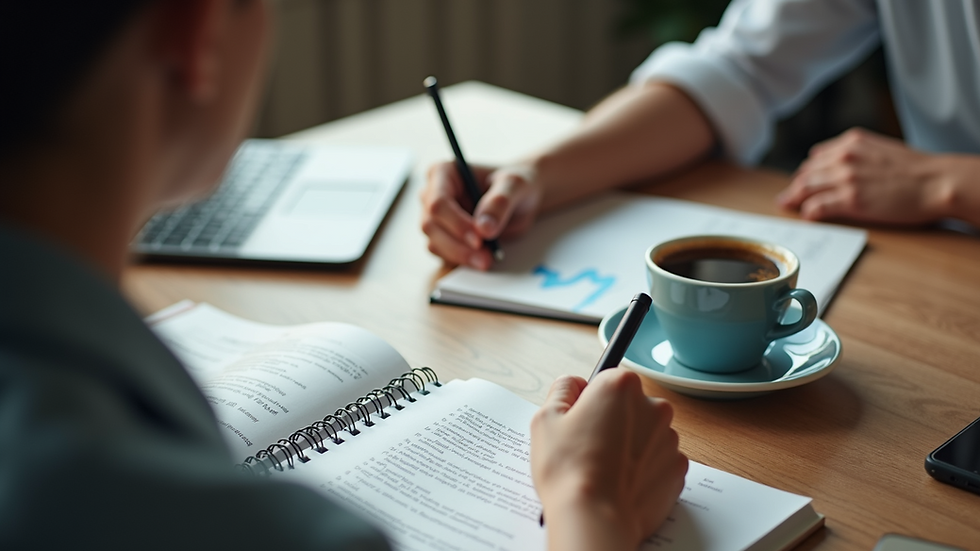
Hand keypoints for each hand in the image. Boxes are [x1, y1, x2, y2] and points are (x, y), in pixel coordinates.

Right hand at [420, 161, 541, 269]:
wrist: (521, 199)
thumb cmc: (516, 185)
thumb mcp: (515, 186)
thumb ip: (499, 203)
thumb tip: (483, 228)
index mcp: (444, 173)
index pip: (438, 202)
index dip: (456, 224)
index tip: (479, 240)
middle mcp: (433, 194)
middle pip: (431, 225)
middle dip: (457, 245)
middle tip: (485, 258)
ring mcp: (436, 218)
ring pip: (434, 243)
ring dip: (459, 256)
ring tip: (487, 260)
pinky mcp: (443, 237)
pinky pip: (443, 254)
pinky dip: (461, 260)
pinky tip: (481, 258)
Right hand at [530, 371, 687, 550]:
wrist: (595, 518)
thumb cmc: (568, 469)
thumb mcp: (545, 418)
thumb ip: (562, 389)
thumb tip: (574, 384)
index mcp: (621, 386)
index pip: (606, 381)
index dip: (589, 401)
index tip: (581, 421)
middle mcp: (652, 406)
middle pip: (630, 405)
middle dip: (614, 421)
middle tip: (588, 447)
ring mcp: (669, 438)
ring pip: (646, 433)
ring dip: (630, 445)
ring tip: (604, 469)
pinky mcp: (678, 468)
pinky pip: (658, 460)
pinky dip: (644, 468)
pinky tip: (621, 482)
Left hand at [777, 128, 954, 224]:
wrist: (937, 181)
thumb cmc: (916, 169)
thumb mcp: (880, 148)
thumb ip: (854, 152)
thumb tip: (828, 158)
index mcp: (851, 142)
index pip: (816, 158)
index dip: (805, 172)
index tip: (799, 181)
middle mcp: (844, 157)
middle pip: (807, 174)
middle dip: (794, 187)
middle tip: (785, 198)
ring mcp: (846, 178)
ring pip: (806, 188)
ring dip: (794, 199)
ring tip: (787, 206)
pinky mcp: (850, 199)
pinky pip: (817, 206)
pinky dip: (808, 211)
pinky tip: (806, 215)